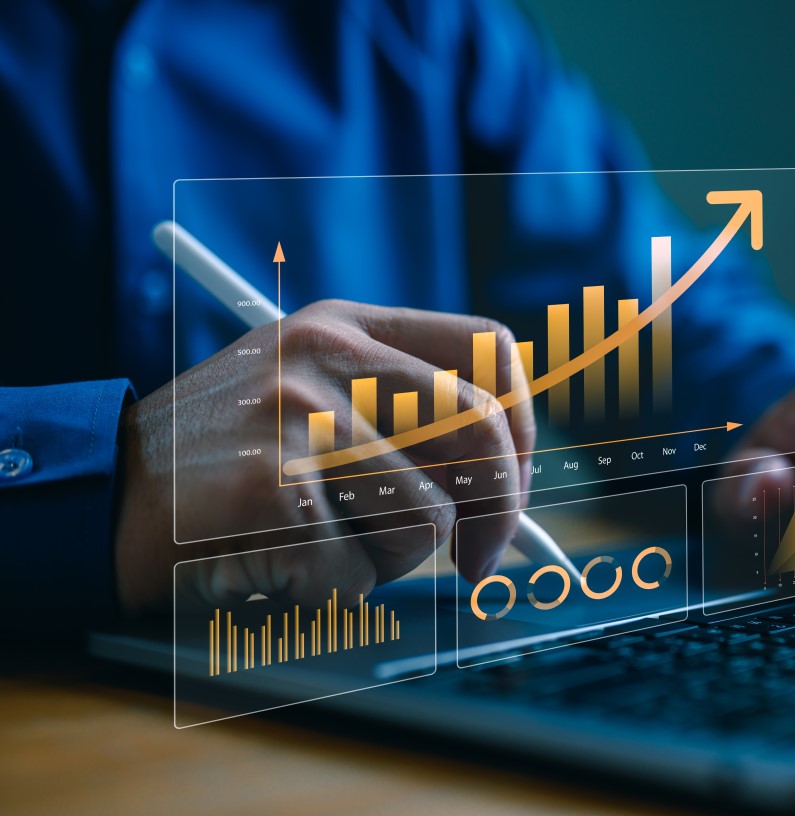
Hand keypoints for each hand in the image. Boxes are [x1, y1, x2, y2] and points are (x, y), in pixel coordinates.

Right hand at [115, 300, 535, 612]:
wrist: (104, 496)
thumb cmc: (227, 463)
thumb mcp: (315, 403)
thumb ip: (408, 422)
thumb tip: (511, 487)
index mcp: (348, 325)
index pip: (489, 347)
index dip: (523, 425)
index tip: (515, 482)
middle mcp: (330, 354)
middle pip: (480, 428)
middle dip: (500, 513)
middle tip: (481, 563)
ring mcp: (300, 413)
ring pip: (429, 518)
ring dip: (388, 558)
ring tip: (315, 541)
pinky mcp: (274, 482)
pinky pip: (359, 569)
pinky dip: (329, 589)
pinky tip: (273, 560)